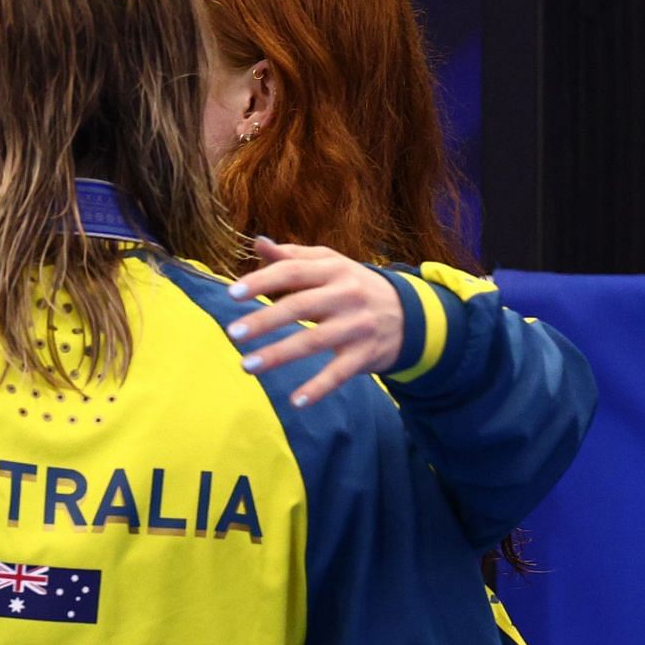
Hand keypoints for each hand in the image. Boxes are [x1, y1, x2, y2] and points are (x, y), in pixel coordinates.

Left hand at [225, 236, 404, 406]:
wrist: (412, 314)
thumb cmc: (353, 286)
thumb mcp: (330, 265)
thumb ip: (293, 257)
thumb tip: (258, 243)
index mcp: (333, 269)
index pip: (292, 271)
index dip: (261, 281)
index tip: (232, 294)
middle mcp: (346, 295)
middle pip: (300, 306)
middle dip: (265, 320)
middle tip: (233, 333)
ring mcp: (357, 325)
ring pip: (314, 341)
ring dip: (279, 354)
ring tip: (246, 366)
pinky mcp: (365, 354)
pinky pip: (339, 373)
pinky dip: (318, 388)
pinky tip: (295, 401)